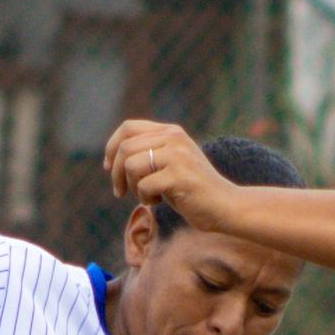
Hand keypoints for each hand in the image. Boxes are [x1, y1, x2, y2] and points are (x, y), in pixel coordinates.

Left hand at [104, 119, 232, 231]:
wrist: (225, 206)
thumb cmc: (194, 190)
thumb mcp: (171, 164)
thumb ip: (150, 154)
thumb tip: (113, 157)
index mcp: (171, 132)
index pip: (128, 128)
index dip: (111, 147)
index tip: (109, 167)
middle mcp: (174, 138)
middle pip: (125, 147)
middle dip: (116, 173)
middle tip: (120, 192)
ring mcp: (177, 156)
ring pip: (131, 165)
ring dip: (132, 187)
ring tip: (148, 196)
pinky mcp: (178, 176)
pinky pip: (143, 185)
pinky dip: (145, 198)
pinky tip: (158, 203)